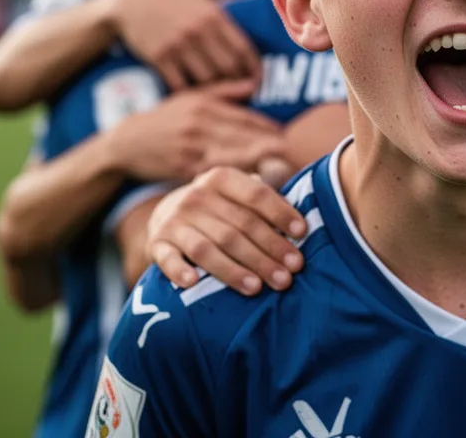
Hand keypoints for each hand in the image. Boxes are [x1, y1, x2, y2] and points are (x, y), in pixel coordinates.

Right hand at [108, 80, 285, 181]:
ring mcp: (191, 148)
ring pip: (232, 157)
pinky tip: (251, 184)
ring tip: (280, 171)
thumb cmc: (164, 119)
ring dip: (258, 164)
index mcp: (204, 106)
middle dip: (269, 147)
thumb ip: (224, 90)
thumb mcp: (190, 97)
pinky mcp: (183, 170)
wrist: (125, 144)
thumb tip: (253, 83)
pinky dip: (234, 179)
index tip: (285, 138)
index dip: (268, 129)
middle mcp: (199, 126)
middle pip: (243, 137)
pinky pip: (215, 175)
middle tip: (291, 156)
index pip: (244, 117)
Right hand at [109, 0, 260, 89]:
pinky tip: (196, 96)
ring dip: (216, 90)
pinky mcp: (159, 57)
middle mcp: (198, 30)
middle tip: (241, 92)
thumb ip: (224, 19)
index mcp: (213, 16)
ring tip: (221, 95)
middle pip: (228, 67)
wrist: (133, 4)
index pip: (243, 48)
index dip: (253, 68)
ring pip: (207, 79)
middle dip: (237, 83)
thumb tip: (253, 36)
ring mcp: (178, 44)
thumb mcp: (202, 1)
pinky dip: (191, 93)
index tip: (258, 80)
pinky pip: (182, 84)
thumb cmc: (174, 4)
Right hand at [147, 166, 307, 295]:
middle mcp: (197, 196)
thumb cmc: (220, 207)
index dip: (281, 214)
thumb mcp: (238, 192)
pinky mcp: (158, 243)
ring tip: (259, 287)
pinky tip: (195, 284)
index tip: (303, 234)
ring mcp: (175, 220)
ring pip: (209, 248)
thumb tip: (307, 215)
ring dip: (234, 270)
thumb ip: (266, 198)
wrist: (168, 212)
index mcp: (222, 179)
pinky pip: (168, 259)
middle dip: (268, 252)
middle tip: (291, 273)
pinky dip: (180, 270)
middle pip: (238, 228)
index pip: (257, 195)